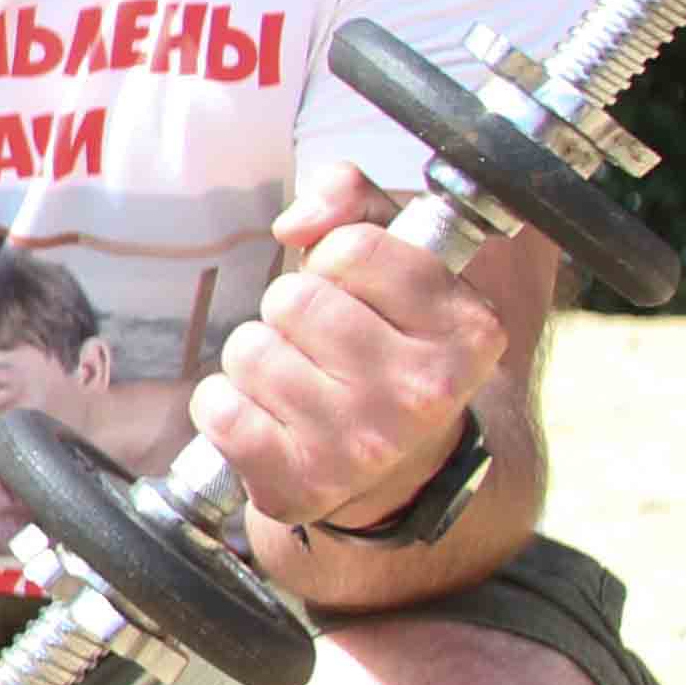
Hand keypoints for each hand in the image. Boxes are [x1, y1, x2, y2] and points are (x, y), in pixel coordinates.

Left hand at [193, 158, 503, 531]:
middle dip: (291, 310)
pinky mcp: (304, 484)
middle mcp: (424, 391)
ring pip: (250, 349)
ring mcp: (364, 444)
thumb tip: (296, 223)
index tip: (354, 290)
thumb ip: (353, 201)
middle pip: (293, 298)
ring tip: (299, 384)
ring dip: (257, 359)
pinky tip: (267, 420)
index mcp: (467, 329)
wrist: (397, 470)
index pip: (353, 247)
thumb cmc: (384, 342)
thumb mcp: (393, 259)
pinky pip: (219, 408)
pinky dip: (223, 405)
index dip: (335, 260)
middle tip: (322, 345)